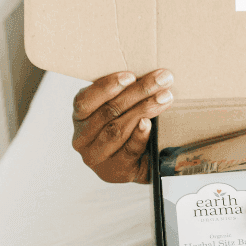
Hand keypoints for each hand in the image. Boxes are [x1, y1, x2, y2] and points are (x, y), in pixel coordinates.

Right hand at [71, 69, 174, 183]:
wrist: (141, 162)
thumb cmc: (129, 127)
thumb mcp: (120, 108)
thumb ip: (123, 93)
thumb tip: (147, 74)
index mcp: (80, 118)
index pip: (84, 101)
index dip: (106, 87)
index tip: (130, 75)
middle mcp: (82, 139)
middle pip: (107, 112)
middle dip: (138, 92)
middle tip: (162, 79)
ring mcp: (97, 157)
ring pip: (117, 130)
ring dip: (144, 110)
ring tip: (165, 97)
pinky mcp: (115, 171)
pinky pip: (128, 150)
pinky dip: (139, 135)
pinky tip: (149, 124)